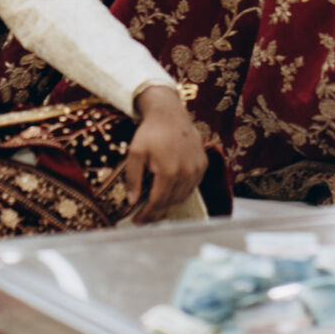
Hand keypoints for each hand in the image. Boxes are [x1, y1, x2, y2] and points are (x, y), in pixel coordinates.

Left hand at [125, 86, 206, 224]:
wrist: (170, 112)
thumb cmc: (150, 131)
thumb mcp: (136, 152)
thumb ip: (133, 178)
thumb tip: (131, 202)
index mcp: (169, 171)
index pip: (158, 202)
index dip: (147, 215)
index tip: (136, 221)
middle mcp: (186, 172)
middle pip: (171, 203)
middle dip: (156, 214)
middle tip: (145, 220)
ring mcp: (197, 169)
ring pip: (182, 197)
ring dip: (169, 207)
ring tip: (155, 211)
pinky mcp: (203, 164)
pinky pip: (191, 187)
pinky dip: (180, 195)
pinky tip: (170, 196)